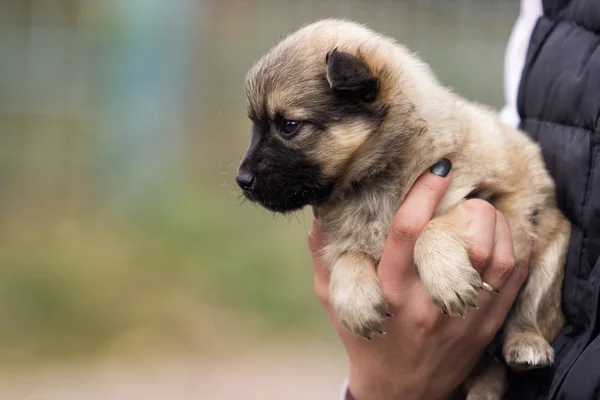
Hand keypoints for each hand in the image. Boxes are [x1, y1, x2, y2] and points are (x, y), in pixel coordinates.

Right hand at [308, 166, 527, 399]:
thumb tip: (320, 212)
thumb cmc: (364, 337)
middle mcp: (428, 302)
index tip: (437, 168)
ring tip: (482, 212)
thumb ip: (325, 256)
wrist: (401, 391)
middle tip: (465, 195)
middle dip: (471, 206)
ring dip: (495, 223)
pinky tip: (499, 236)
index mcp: (389, 290)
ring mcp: (462, 315)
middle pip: (463, 240)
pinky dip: (512, 248)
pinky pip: (512, 279)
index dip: (425, 193)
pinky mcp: (486, 326)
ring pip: (497, 256)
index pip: (409, 232)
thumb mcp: (335, 299)